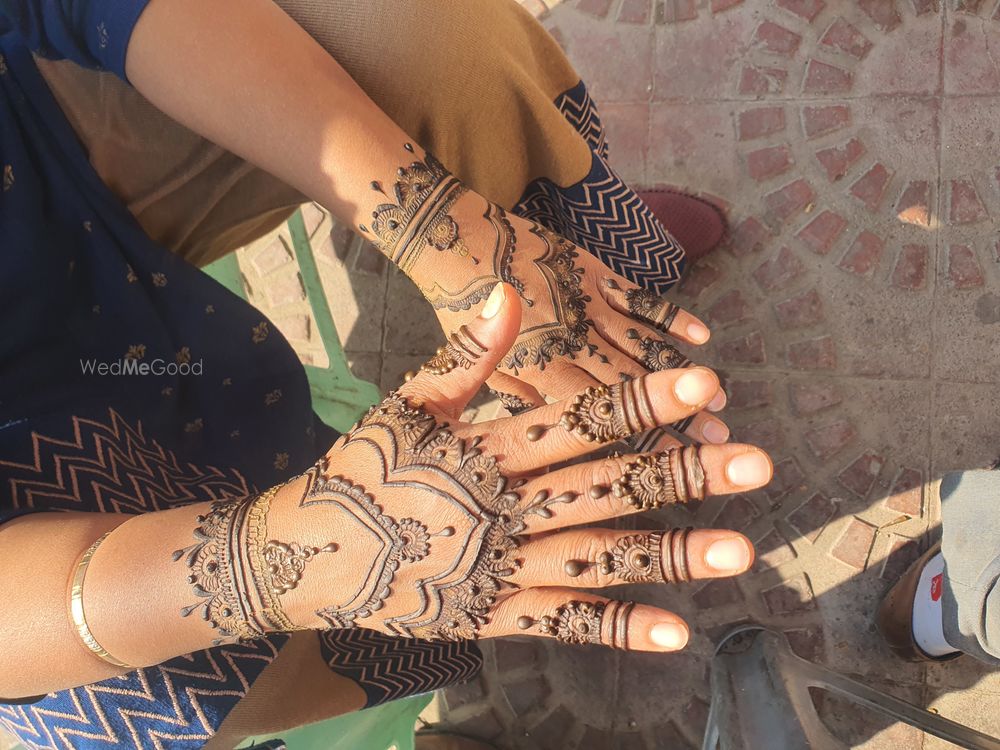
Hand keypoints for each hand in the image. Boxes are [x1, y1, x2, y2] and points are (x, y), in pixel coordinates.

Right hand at [177, 284, 772, 651]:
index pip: (577, 421)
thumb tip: (510, 293)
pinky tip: (675, 631)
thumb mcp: (408, 401)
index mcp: (485, 448)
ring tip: (742, 552)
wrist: (302, 552)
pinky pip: (559, 622)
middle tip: (756, 464)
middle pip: (604, 488)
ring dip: (671, 555)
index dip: (641, 403)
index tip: (703, 387)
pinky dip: (615, 628)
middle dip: (682, 474)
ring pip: (596, 557)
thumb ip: (466, 353)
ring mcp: (497, 567)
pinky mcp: (489, 617)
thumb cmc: (363, 468)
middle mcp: (501, 508)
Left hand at [410, 191, 728, 445]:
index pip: (596, 417)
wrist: (455, 241)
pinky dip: (670, 315)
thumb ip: (520, 398)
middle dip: (678, 415)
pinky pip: (638, 298)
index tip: (673, 465)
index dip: (637, 440)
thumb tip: (553, 430)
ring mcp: (585, 306)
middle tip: (720, 441)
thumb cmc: (460, 309)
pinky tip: (701, 336)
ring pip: (641, 345)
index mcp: (538, 371)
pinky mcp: (593, 274)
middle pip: (631, 386)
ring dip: (682, 372)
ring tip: (719, 398)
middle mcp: (569, 342)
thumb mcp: (477, 365)